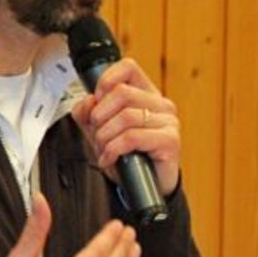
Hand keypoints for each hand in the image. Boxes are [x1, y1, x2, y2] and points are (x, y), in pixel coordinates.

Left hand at [72, 56, 180, 196]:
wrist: (145, 188)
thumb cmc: (128, 157)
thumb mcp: (100, 131)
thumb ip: (88, 113)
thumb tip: (87, 102)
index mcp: (146, 94)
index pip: (128, 68)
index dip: (106, 81)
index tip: (96, 101)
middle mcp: (160, 104)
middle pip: (122, 93)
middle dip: (100, 116)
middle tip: (97, 134)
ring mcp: (168, 122)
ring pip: (126, 116)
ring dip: (105, 137)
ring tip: (103, 150)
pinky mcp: (170, 141)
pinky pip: (133, 137)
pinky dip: (113, 149)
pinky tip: (110, 159)